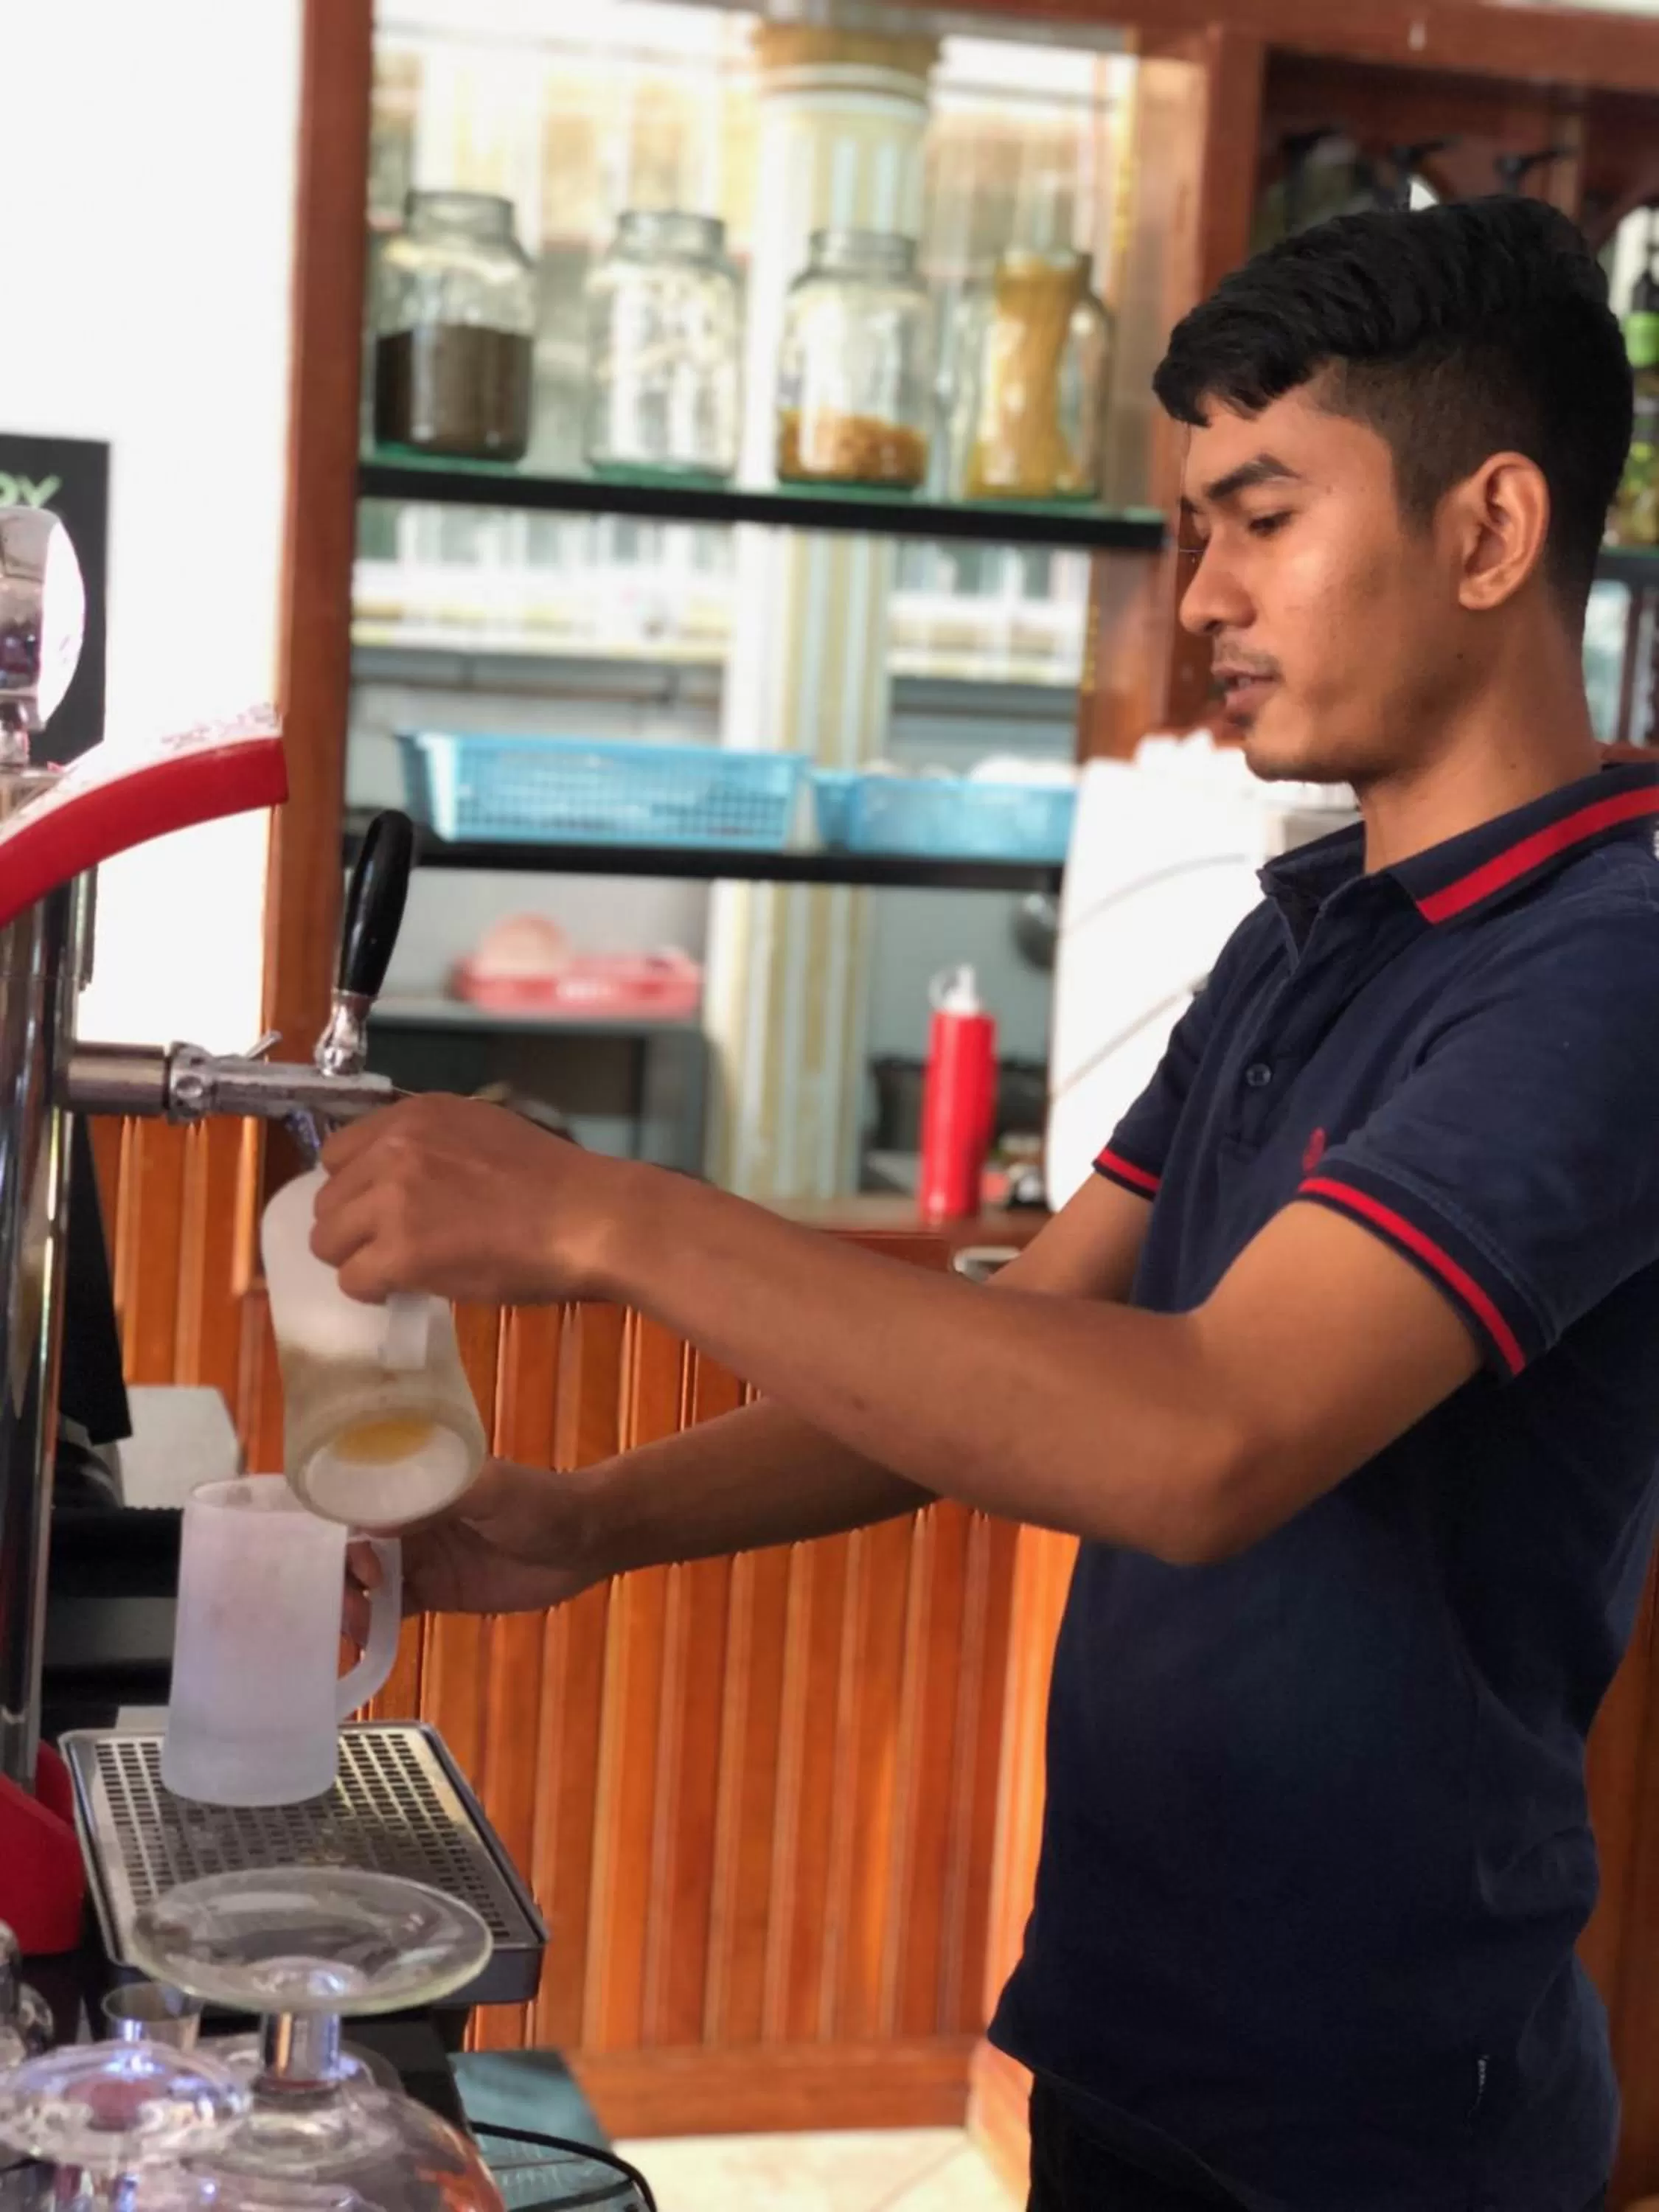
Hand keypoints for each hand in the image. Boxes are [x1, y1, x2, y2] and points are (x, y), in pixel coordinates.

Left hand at [312, 1093, 637, 1306]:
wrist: (587, 1218)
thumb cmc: (555, 1183)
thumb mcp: (485, 1132)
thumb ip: (435, 1145)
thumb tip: (402, 1181)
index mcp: (416, 1115)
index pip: (339, 1152)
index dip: (356, 1188)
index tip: (380, 1209)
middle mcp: (395, 1147)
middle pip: (327, 1199)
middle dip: (354, 1227)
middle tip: (393, 1246)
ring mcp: (393, 1199)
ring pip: (328, 1241)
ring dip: (358, 1259)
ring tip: (398, 1270)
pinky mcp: (401, 1251)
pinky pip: (353, 1279)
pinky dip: (373, 1291)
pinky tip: (403, 1290)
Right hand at [341, 1457, 597, 1650]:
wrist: (586, 1539)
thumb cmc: (540, 1500)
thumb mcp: (490, 1488)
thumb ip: (438, 1496)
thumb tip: (375, 1518)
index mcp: (416, 1485)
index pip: (359, 1503)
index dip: (341, 1530)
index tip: (347, 1557)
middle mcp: (410, 1520)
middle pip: (354, 1545)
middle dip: (339, 1571)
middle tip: (347, 1599)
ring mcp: (421, 1558)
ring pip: (366, 1581)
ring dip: (350, 1600)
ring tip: (353, 1623)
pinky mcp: (436, 1592)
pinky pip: (392, 1608)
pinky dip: (372, 1623)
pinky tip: (364, 1637)